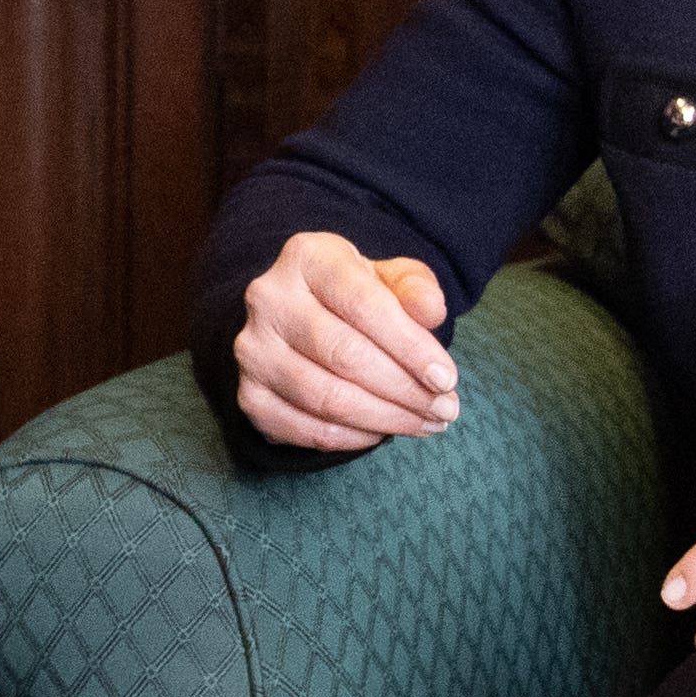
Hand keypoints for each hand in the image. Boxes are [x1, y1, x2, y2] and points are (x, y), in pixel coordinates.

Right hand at [232, 232, 458, 451]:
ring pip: (325, 397)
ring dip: (384, 419)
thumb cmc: (355, 297)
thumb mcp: (388, 278)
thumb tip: (432, 310)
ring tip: (425, 424)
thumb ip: (415, 288)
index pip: (364, 305)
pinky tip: (381, 432)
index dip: (410, 347)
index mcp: (307, 258)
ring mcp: (252, 350)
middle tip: (445, 410)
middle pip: (345, 355)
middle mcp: (268, 299)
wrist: (301, 316)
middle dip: (405, 390)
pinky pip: (304, 428)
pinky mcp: (248, 394)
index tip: (447, 379)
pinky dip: (349, 438)